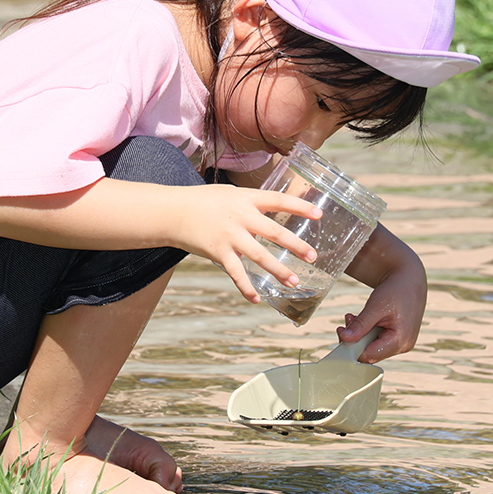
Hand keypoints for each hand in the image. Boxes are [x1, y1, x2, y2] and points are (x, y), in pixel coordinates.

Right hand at [168, 184, 321, 301]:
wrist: (173, 212)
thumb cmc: (203, 201)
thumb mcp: (231, 195)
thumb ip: (251, 205)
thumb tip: (272, 214)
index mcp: (246, 199)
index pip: (279, 200)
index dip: (300, 207)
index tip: (319, 215)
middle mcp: (241, 217)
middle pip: (275, 232)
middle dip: (296, 246)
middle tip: (313, 256)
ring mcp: (230, 236)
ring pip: (260, 256)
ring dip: (278, 271)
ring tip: (293, 282)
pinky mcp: (219, 252)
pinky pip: (236, 273)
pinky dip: (246, 287)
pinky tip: (256, 298)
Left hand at [337, 224, 427, 362]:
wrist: (410, 280)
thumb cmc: (396, 290)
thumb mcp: (375, 306)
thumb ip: (360, 325)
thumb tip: (344, 339)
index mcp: (400, 340)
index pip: (370, 355)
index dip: (352, 348)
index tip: (341, 333)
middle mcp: (403, 346)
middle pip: (370, 352)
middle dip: (355, 338)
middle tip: (347, 321)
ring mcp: (402, 343)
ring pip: (372, 346)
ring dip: (360, 333)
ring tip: (353, 316)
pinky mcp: (398, 338)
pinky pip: (378, 340)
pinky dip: (367, 331)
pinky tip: (362, 319)